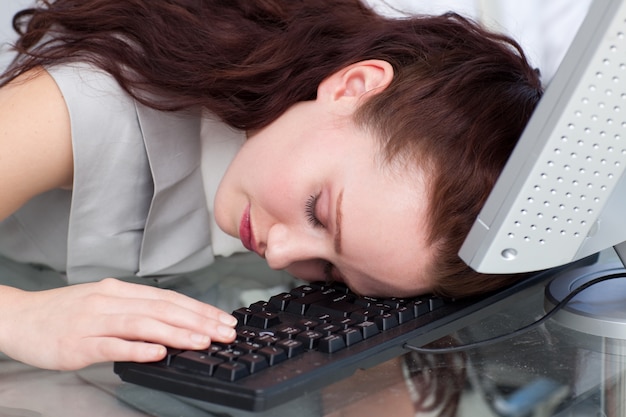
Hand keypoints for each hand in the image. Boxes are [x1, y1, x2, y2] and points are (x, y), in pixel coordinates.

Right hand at [0, 278, 237, 369]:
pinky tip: (158, 353)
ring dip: (176, 333)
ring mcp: (93, 321)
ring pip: (142, 324)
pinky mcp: (77, 343)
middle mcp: (110, 301)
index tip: (223, 320)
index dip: (199, 309)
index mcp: (120, 291)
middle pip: (162, 309)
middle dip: (198, 321)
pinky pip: (112, 345)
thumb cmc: (63, 313)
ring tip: (202, 341)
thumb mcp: (103, 303)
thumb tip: (172, 322)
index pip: (169, 299)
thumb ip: (135, 311)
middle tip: (224, 332)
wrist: (18, 317)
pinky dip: (137, 348)